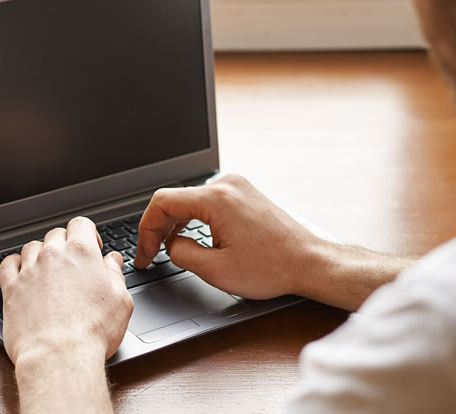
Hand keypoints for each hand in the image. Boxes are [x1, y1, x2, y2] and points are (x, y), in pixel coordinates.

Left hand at [0, 216, 134, 364]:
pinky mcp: (11, 288)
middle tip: (72, 266)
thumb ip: (116, 274)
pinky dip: (14, 265)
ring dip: (40, 254)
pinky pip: (7, 265)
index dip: (88, 234)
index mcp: (81, 253)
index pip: (81, 224)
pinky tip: (20, 272)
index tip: (92, 248)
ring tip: (48, 272)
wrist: (59, 355)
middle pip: (55, 234)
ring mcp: (29, 270)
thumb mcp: (120, 301)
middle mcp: (52, 255)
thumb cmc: (92, 332)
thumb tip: (113, 260)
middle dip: (65, 245)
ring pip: (31, 247)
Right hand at [133, 173, 329, 300]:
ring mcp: (237, 186)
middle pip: (175, 199)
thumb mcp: (216, 270)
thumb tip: (170, 245)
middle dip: (158, 229)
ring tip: (167, 250)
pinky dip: (193, 219)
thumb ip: (181, 254)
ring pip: (190, 200)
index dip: (146, 230)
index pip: (162, 202)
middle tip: (150, 257)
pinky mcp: (244, 193)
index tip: (145, 254)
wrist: (310, 262)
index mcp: (216, 198)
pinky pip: (207, 201)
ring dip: (175, 224)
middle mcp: (226, 184)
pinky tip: (190, 237)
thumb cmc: (273, 267)